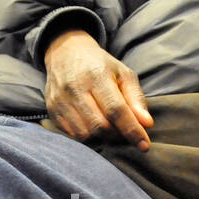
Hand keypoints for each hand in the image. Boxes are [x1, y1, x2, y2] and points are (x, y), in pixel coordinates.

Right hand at [43, 30, 151, 149]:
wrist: (66, 53)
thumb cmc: (100, 66)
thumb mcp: (123, 74)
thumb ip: (136, 98)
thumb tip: (146, 123)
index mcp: (96, 75)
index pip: (116, 110)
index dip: (131, 130)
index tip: (144, 145)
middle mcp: (75, 88)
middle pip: (101, 125)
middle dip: (118, 134)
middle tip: (124, 130)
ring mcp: (60, 100)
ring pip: (86, 134)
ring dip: (102, 137)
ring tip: (108, 126)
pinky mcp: (52, 110)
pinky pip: (72, 135)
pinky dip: (87, 136)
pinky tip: (92, 125)